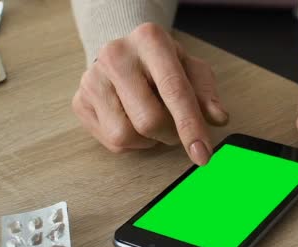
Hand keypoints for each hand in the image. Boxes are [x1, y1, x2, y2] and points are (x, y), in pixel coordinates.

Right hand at [72, 23, 228, 164]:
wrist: (125, 54)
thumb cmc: (163, 65)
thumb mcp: (191, 70)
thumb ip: (206, 94)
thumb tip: (218, 117)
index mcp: (150, 40)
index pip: (174, 90)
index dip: (191, 127)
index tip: (202, 155)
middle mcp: (116, 54)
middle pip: (149, 120)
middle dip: (170, 134)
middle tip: (175, 127)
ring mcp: (93, 78)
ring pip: (126, 135)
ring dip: (149, 140)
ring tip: (151, 120)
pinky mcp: (79, 100)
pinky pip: (111, 141)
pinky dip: (131, 142)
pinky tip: (132, 120)